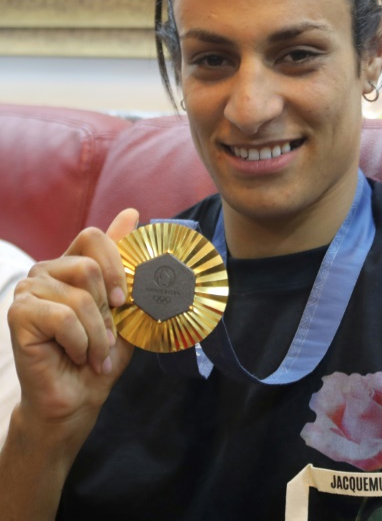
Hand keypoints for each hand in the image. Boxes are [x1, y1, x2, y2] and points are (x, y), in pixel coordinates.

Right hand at [7, 209, 138, 440]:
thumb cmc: (101, 355)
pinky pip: (63, 316)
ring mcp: (28, 290)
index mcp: (71, 264)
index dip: (116, 266)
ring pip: (80, 296)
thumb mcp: (124, 308)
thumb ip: (125, 262)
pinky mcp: (18, 313)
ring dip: (96, 334)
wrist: (77, 400)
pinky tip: (73, 355)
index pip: (94, 237)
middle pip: (89, 267)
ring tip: (92, 354)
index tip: (124, 301)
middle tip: (104, 338)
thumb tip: (132, 212)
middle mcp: (46, 271)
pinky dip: (79, 341)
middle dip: (107, 311)